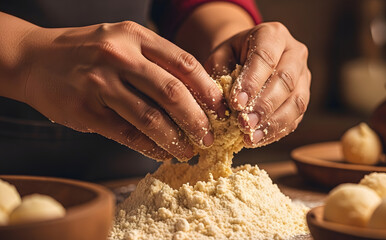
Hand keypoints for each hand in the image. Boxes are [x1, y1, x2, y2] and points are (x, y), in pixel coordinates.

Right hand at [20, 21, 226, 160]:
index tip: (220, 107)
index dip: (207, 88)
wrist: (34, 59)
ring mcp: (100, 83)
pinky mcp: (86, 110)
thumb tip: (195, 92)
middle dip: (197, 119)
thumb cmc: (87, 51)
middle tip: (209, 136)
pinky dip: (149, 147)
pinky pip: (127, 134)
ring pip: (151, 117)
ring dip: (176, 139)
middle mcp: (119, 56)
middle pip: (172, 92)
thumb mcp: (122, 41)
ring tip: (190, 151)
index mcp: (135, 36)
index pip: (183, 63)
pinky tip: (163, 152)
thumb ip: (155, 60)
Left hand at [205, 22, 310, 146]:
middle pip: (285, 80)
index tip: (237, 103)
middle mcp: (294, 52)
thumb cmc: (231, 56)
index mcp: (273, 34)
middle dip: (264, 106)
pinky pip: (296, 116)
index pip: (265, 58)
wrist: (246, 57)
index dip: (252, 82)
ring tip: (252, 137)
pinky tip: (259, 139)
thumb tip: (222, 103)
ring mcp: (304, 75)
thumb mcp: (220, 56)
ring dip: (273, 123)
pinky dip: (277, 131)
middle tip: (245, 124)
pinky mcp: (304, 96)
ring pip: (296, 101)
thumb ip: (220, 73)